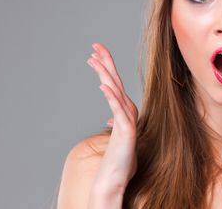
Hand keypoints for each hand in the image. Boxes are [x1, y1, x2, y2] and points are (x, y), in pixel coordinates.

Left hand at [87, 42, 137, 194]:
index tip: (94, 53)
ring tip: (95, 60)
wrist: (116, 177)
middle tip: (95, 45)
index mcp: (123, 109)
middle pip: (115, 81)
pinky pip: (117, 110)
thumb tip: (110, 118)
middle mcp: (127, 110)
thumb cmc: (117, 157)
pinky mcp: (126, 130)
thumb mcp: (115, 135)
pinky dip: (111, 97)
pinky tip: (103, 86)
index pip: (113, 82)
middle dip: (105, 62)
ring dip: (106, 74)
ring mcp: (127, 119)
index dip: (105, 66)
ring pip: (115, 91)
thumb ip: (115, 123)